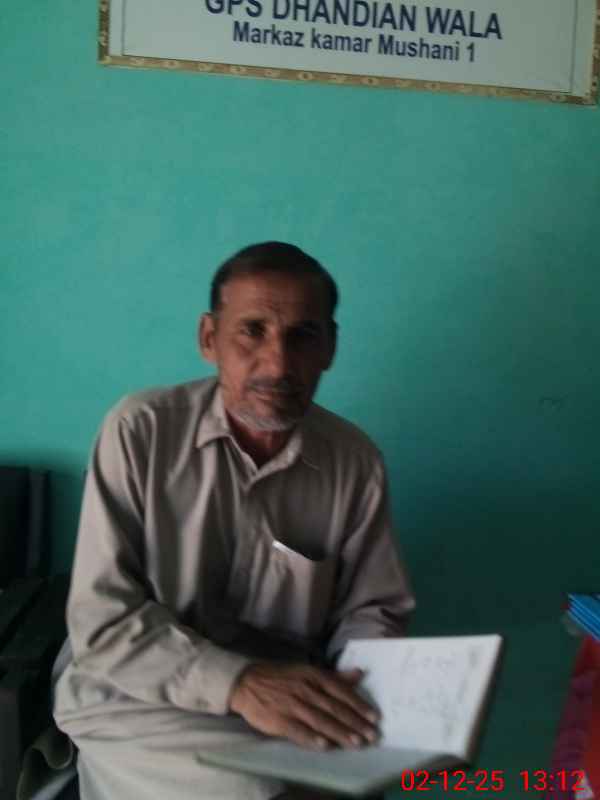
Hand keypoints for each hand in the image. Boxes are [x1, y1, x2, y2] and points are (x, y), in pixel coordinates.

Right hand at [229, 663, 379, 749]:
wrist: (248, 682)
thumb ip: (335, 676)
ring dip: (340, 733)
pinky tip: (325, 746)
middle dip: (355, 723)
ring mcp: (293, 705)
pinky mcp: (280, 720)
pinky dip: (312, 738)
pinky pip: (299, 731)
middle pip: (334, 708)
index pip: (341, 691)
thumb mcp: (309, 671)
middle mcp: (306, 690)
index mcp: (314, 676)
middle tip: (372, 735)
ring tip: (356, 743)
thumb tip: (359, 673)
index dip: (359, 704)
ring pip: (320, 720)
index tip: (374, 717)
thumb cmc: (282, 677)